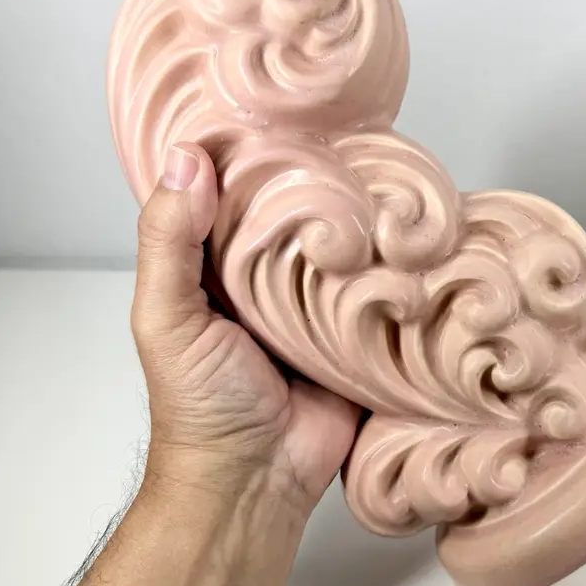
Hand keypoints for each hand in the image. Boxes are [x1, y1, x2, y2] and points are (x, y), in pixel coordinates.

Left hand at [132, 142, 359, 516]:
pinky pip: (382, 288)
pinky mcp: (362, 328)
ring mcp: (322, 299)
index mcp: (223, 263)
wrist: (259, 480)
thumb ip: (168, 243)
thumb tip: (187, 161)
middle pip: (300, 211)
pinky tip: (419, 232)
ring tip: (394, 170)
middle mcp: (274, 273)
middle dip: (322, 178)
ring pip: (345, 243)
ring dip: (365, 218)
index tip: (282, 106)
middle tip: (355, 130)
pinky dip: (396, 265)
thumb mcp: (167, 318)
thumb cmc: (202, 404)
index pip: (238, 193)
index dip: (254, 152)